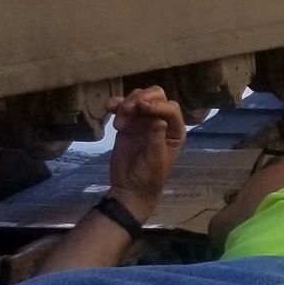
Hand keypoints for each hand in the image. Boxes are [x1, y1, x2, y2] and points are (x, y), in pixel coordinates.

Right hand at [107, 88, 186, 218]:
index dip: (157, 105)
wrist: (129, 187)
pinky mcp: (128, 123)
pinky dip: (116, 104)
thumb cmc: (149, 177)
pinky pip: (123, 107)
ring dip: (127, 103)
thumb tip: (159, 120)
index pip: (170, 109)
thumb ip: (156, 140)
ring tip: (119, 122)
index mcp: (174, 130)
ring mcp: (144, 120)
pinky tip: (109, 108)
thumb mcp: (155, 161)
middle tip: (129, 109)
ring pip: (138, 98)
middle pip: (156, 96)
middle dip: (142, 98)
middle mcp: (161, 121)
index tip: (142, 107)